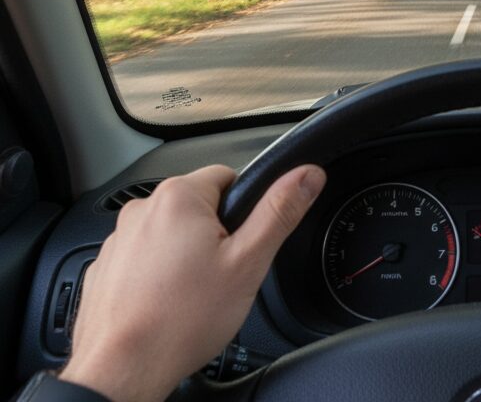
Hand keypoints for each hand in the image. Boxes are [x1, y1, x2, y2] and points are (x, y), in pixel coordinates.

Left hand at [60, 164, 325, 401]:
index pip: (228, 178)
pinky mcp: (105, 268)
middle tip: (220, 275)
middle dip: (214, 236)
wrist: (122, 372)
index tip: (240, 245)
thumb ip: (279, 211)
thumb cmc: (181, 320)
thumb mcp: (248, 262)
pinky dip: (156, 276)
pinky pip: (143, 259)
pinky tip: (165, 304)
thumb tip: (307, 175)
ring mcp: (118, 240)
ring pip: (170, 235)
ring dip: (183, 255)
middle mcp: (142, 209)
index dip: (243, 212)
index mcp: (179, 197)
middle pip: (198, 208)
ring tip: (191, 295)